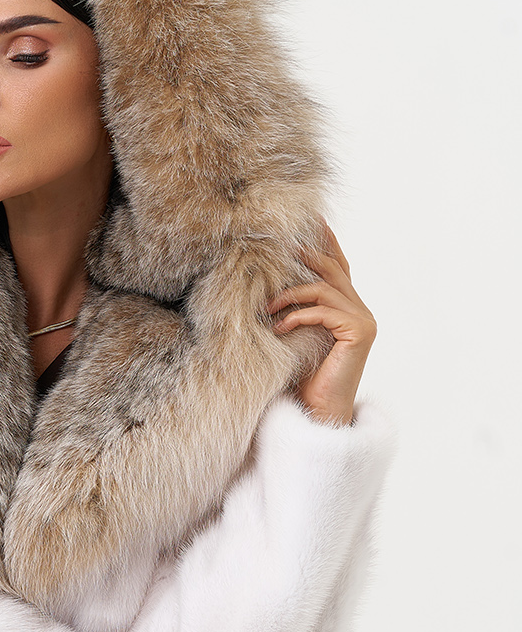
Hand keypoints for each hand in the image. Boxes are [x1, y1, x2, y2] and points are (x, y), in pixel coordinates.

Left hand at [267, 222, 376, 425]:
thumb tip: (271, 282)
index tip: (312, 220)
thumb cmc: (303, 377)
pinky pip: (323, 311)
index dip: (325, 243)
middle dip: (306, 254)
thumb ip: (297, 307)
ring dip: (291, 294)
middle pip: (332, 270)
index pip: (337, 267)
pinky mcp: (359, 332)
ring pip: (324, 289)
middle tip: (281, 244)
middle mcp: (360, 310)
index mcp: (348, 308)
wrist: (317, 411)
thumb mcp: (296, 333)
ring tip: (267, 306)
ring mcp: (363, 320)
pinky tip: (278, 328)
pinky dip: (297, 316)